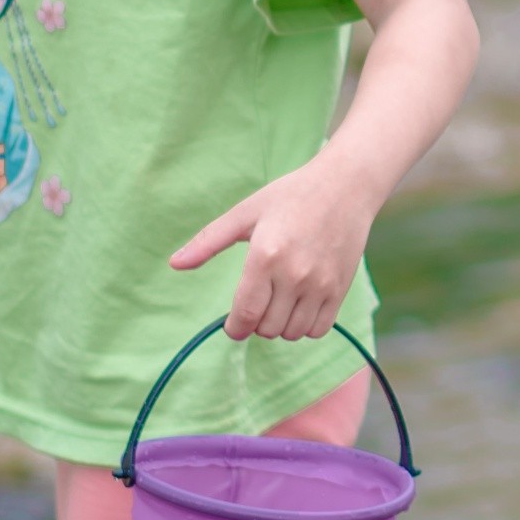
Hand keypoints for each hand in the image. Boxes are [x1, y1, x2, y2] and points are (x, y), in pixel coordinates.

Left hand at [169, 156, 376, 339]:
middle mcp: (295, 274)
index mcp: (265, 256)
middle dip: (256, 322)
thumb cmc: (291, 196)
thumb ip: (208, 241)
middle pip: (267, 328)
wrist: (345, 186)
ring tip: (278, 301)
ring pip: (292, 333)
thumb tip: (175, 264)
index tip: (233, 324)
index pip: (245, 315)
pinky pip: (318, 330)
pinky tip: (300, 305)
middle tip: (258, 301)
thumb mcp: (245, 212)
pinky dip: (305, 326)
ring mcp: (321, 284)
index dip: (234, 328)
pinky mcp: (340, 289)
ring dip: (280, 325)